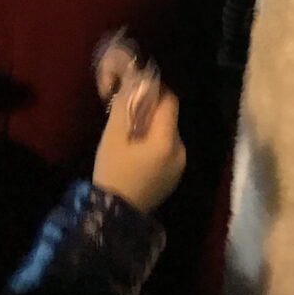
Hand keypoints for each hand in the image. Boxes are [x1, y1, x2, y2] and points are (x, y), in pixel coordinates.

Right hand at [92, 34, 184, 212]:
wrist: (116, 214)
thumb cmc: (112, 171)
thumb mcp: (113, 136)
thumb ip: (126, 105)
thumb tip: (134, 80)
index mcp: (167, 140)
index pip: (170, 102)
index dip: (154, 92)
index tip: (135, 93)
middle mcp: (180, 151)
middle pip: (169, 118)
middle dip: (150, 112)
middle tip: (127, 117)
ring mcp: (179, 166)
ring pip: (167, 133)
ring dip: (151, 129)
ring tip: (129, 138)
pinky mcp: (174, 176)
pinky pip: (167, 150)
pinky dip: (154, 144)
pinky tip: (136, 154)